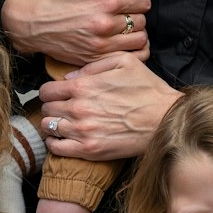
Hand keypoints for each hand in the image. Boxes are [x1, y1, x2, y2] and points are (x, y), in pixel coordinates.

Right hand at [1, 0, 148, 66]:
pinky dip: (130, 51)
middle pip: (142, 23)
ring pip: (139, 42)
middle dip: (137, 16)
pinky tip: (121, 44)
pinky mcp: (93, 59)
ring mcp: (100, 45)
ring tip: (126, 29)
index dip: (139, 0)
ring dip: (136, 34)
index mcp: (105, 1)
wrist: (29, 21)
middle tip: (126, 14)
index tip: (132, 1)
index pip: (142, 4)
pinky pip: (126, 58)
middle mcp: (105, 25)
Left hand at [38, 54, 179, 162]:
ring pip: (48, 128)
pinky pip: (57, 148)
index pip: (46, 90)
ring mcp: (82, 131)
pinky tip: (65, 139)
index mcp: (83, 86)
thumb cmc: (148, 89)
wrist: (166, 119)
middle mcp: (78, 108)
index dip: (50, 91)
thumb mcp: (124, 62)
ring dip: (53, 125)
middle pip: (46, 109)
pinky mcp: (90, 150)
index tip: (58, 94)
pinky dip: (56, 143)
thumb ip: (93, 65)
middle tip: (62, 109)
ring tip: (64, 124)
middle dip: (52, 107)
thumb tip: (69, 77)